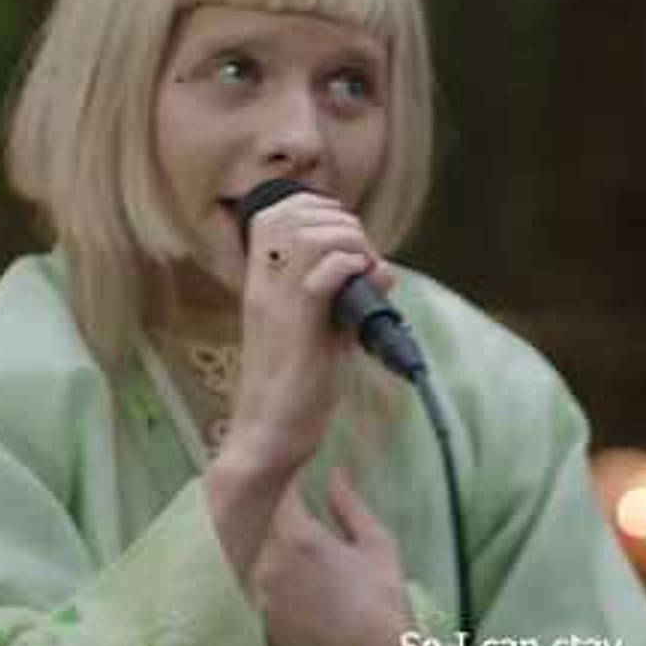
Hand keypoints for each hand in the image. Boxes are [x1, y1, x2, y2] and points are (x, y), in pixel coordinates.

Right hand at [225, 191, 394, 476]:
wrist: (269, 437)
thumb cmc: (298, 386)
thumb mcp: (325, 331)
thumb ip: (349, 297)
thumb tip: (382, 268)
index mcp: (263, 284)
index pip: (274, 214)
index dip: (316, 209)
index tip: (347, 237)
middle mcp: (264, 287)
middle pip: (292, 215)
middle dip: (342, 224)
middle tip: (363, 259)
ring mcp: (276, 306)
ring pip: (309, 238)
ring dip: (349, 244)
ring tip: (364, 274)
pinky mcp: (296, 331)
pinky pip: (320, 278)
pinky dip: (350, 272)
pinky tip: (362, 292)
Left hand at [251, 467, 419, 645]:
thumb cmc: (383, 599)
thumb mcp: (377, 544)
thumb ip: (349, 505)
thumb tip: (335, 472)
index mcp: (299, 536)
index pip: (275, 492)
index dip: (280, 477)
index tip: (287, 468)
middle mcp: (268, 560)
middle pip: (252, 519)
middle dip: (263, 502)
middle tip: (275, 492)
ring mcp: (256, 592)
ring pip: (244, 548)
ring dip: (253, 533)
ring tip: (269, 527)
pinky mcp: (255, 617)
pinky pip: (246, 580)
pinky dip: (251, 567)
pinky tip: (269, 565)